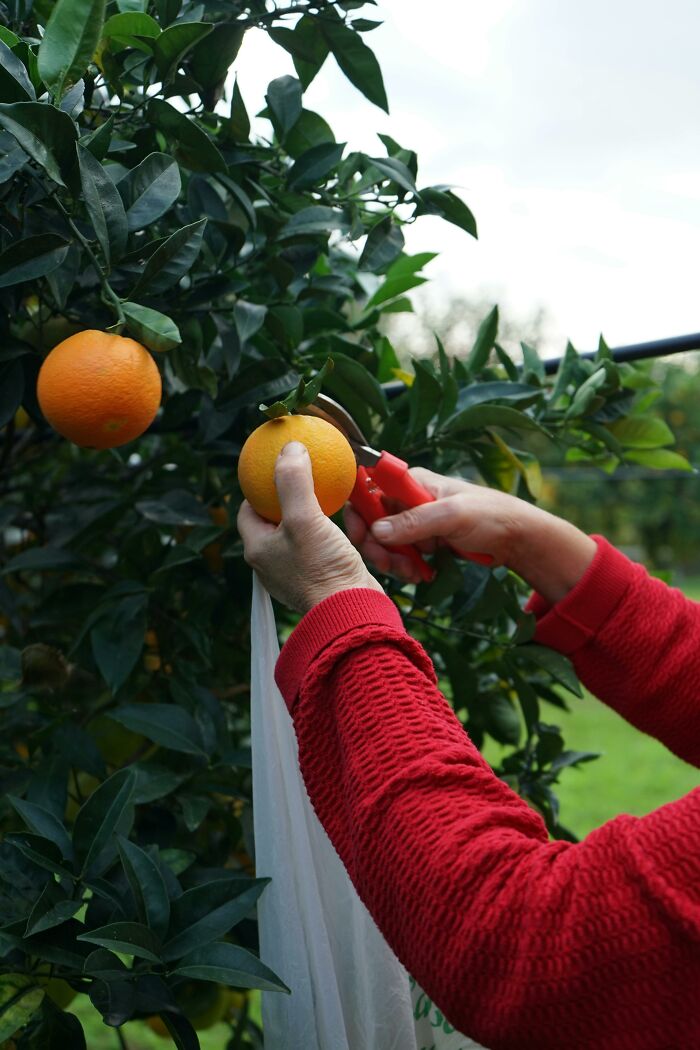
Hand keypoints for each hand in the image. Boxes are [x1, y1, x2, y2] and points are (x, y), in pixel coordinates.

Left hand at [237, 441, 384, 613]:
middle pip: (273, 521)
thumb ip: (293, 481)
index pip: (249, 510)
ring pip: (297, 533)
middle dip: (287, 499)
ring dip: (309, 514)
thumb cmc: (323, 568)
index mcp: (257, 550)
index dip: (260, 488)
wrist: (352, 611)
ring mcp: (296, 572)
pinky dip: (325, 531)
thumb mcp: (304, 518)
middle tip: (304, 478)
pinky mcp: (319, 578)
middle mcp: (272, 562)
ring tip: (324, 495)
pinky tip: (342, 519)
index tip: (279, 471)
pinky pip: (317, 546)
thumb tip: (289, 448)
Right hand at [344, 467, 595, 604]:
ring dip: (392, 561)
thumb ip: (414, 522)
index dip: (358, 512)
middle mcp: (408, 499)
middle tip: (390, 565)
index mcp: (411, 482)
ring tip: (412, 573)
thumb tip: (376, 530)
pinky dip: (405, 567)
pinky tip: (420, 574)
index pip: (368, 490)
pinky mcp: (422, 540)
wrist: (518, 538)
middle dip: (377, 546)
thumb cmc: (490, 515)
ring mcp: (414, 521)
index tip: (362, 537)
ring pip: (384, 543)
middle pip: (372, 522)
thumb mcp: (452, 516)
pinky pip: (401, 554)